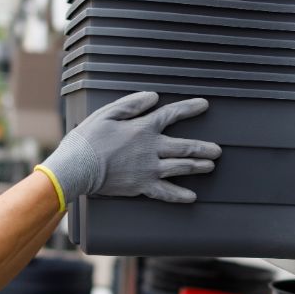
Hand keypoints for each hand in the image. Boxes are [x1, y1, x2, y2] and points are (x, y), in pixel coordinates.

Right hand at [41, 92, 220, 202]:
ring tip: (210, 166)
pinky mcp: (142, 186)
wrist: (77, 169)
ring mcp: (149, 169)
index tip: (204, 105)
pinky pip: (166, 192)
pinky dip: (180, 195)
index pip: (172, 114)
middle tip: (217, 150)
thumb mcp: (107, 113)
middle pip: (185, 147)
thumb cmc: (88, 140)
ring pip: (181, 168)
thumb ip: (132, 104)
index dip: (190, 108)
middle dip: (203, 147)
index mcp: (143, 128)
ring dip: (198, 166)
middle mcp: (152, 149)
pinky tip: (192, 197)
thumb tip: (154, 96)